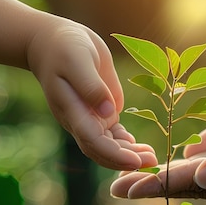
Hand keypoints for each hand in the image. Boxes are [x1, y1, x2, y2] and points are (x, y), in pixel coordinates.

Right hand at [27, 18, 156, 169]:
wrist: (53, 42)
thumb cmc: (64, 48)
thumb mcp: (78, 61)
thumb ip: (91, 86)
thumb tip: (109, 111)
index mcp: (73, 111)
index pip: (93, 142)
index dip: (114, 154)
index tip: (135, 161)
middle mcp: (81, 120)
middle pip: (102, 151)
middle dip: (126, 160)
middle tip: (152, 162)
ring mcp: (90, 118)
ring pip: (109, 146)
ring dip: (129, 155)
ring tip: (152, 158)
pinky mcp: (99, 112)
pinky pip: (113, 135)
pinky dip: (126, 145)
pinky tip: (141, 149)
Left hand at [112, 96, 205, 204]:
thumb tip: (196, 171)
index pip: (191, 182)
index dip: (155, 182)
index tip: (122, 188)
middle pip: (194, 188)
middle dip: (156, 186)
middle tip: (119, 188)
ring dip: (176, 182)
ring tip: (143, 178)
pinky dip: (204, 176)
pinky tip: (188, 170)